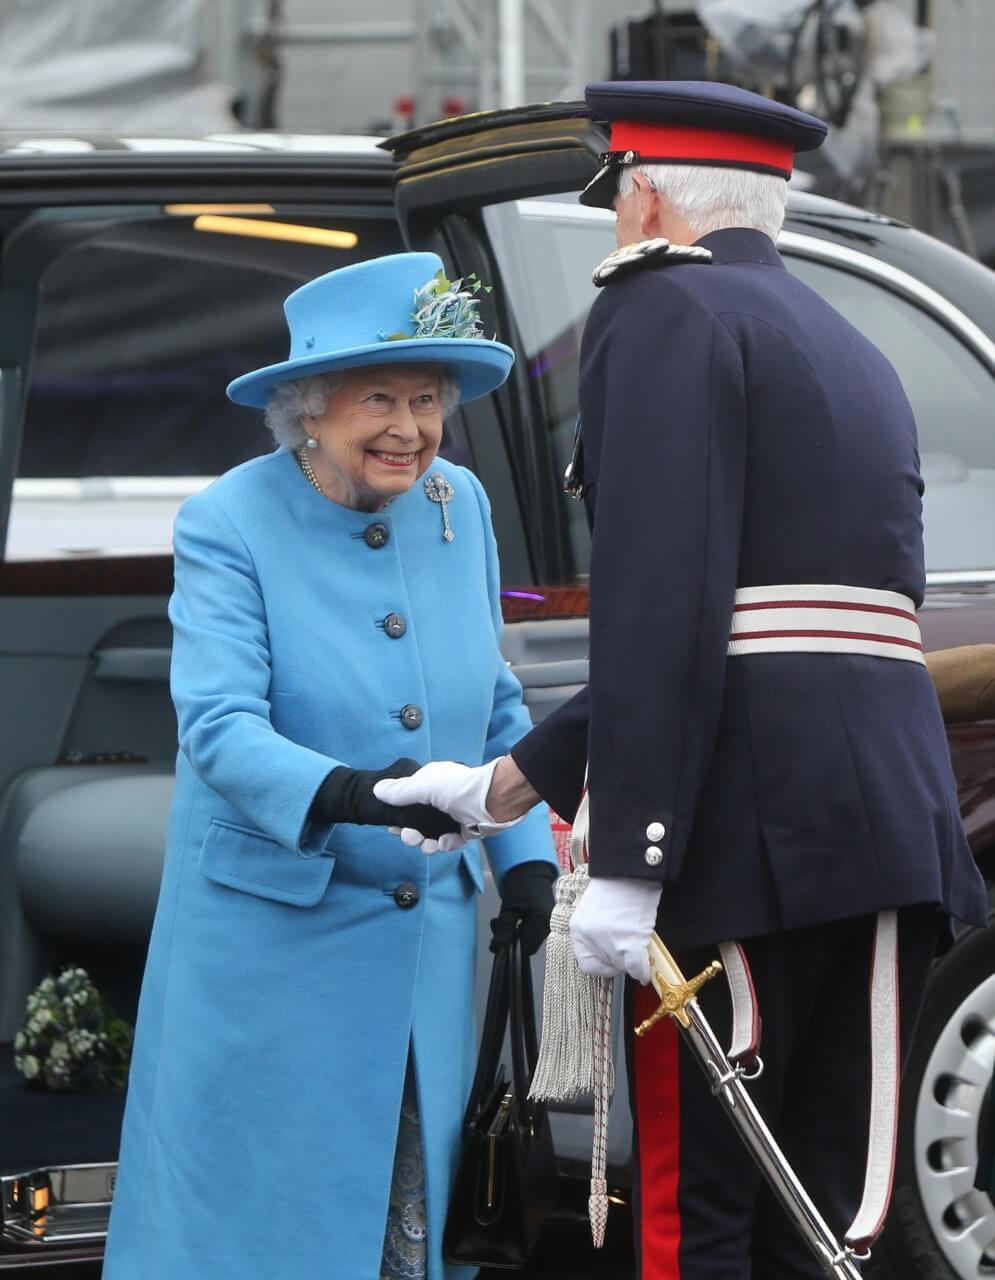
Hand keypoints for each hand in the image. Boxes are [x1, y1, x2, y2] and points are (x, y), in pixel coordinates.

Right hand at [374, 759, 523, 852]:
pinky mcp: (467, 830)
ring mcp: (454, 815)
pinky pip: (450, 841)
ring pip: (433, 835)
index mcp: (431, 784)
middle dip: (411, 833)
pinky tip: (447, 841)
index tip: (392, 826)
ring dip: (427, 843)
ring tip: (428, 845)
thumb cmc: (458, 788)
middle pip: (418, 822)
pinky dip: (446, 843)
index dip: (399, 816)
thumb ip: (400, 791)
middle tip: (408, 837)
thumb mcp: (423, 786)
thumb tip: (377, 790)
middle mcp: (442, 799)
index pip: (408, 801)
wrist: (494, 800)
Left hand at [490, 861, 556, 955]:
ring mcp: (547, 923)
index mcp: (542, 922)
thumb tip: (497, 948)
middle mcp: (548, 925)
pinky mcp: (543, 919)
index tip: (496, 941)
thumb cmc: (520, 884)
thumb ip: (504, 928)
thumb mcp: (508, 907)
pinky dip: (519, 929)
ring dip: (513, 934)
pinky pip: (530, 932)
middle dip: (510, 939)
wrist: (531, 869)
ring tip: (501, 920)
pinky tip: (511, 919)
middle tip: (496, 926)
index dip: (510, 948)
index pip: (526, 948)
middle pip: (527, 945)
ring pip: (528, 939)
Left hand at [569, 876, 662, 984]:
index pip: (586, 963)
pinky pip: (636, 965)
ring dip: (632, 962)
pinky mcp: (629, 939)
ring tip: (640, 952)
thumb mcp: (597, 909)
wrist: (630, 868)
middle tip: (630, 955)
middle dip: (620, 962)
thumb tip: (610, 952)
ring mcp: (609, 939)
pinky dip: (643, 968)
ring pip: (623, 966)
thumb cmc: (616, 884)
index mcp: (578, 928)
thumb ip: (598, 931)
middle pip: (607, 964)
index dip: (603, 966)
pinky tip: (647, 967)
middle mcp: (590, 936)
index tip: (614, 964)